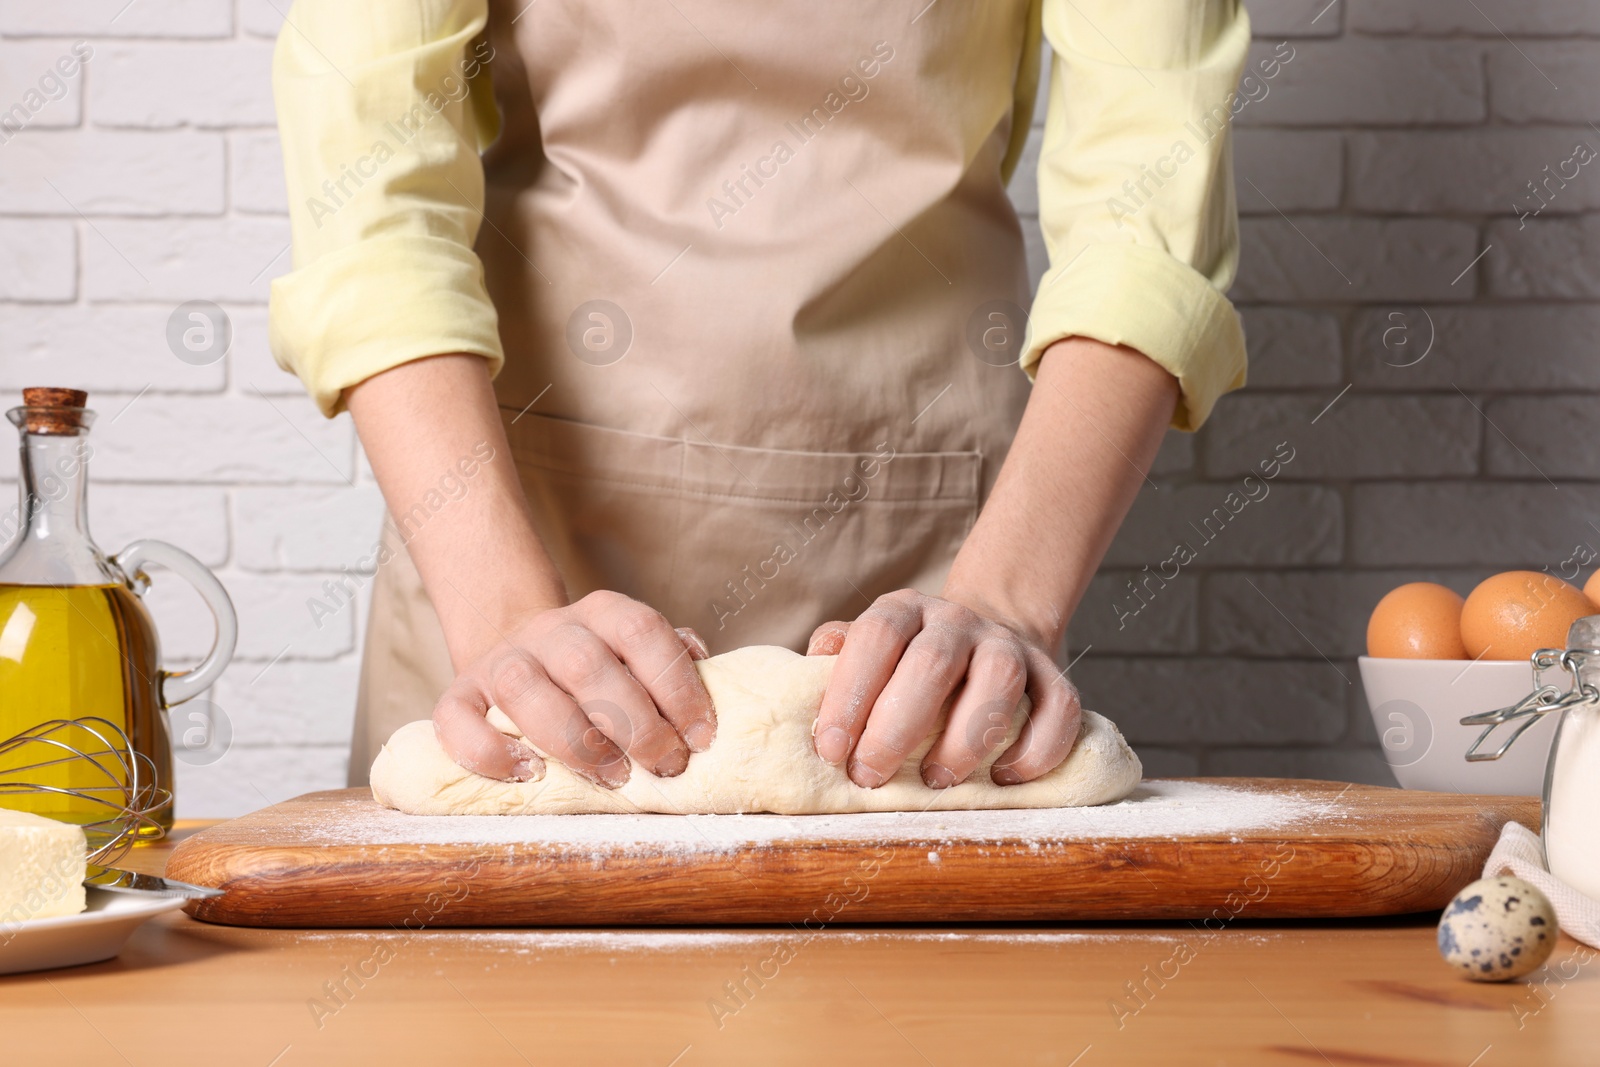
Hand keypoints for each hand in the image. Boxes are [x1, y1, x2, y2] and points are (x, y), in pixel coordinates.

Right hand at [431, 590, 716, 786]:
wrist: (517, 651)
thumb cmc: (598, 671)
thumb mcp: (637, 654)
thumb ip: (671, 660)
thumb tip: (711, 672)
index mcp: (602, 611)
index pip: (642, 631)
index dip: (676, 684)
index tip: (702, 736)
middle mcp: (548, 629)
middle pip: (587, 664)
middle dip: (635, 723)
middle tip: (666, 766)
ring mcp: (499, 660)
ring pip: (523, 687)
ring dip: (574, 739)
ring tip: (612, 777)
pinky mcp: (457, 696)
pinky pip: (457, 718)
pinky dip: (489, 751)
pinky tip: (529, 774)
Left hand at [806, 590, 1081, 788]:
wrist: (985, 636)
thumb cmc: (906, 664)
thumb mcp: (867, 651)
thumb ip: (837, 662)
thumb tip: (806, 677)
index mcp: (903, 610)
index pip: (875, 638)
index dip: (850, 693)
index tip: (831, 749)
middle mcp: (957, 620)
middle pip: (932, 661)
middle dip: (898, 725)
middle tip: (872, 775)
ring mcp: (1008, 645)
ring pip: (998, 679)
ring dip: (965, 737)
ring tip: (937, 782)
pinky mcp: (1052, 677)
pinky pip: (1058, 708)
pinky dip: (1037, 749)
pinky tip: (1005, 778)